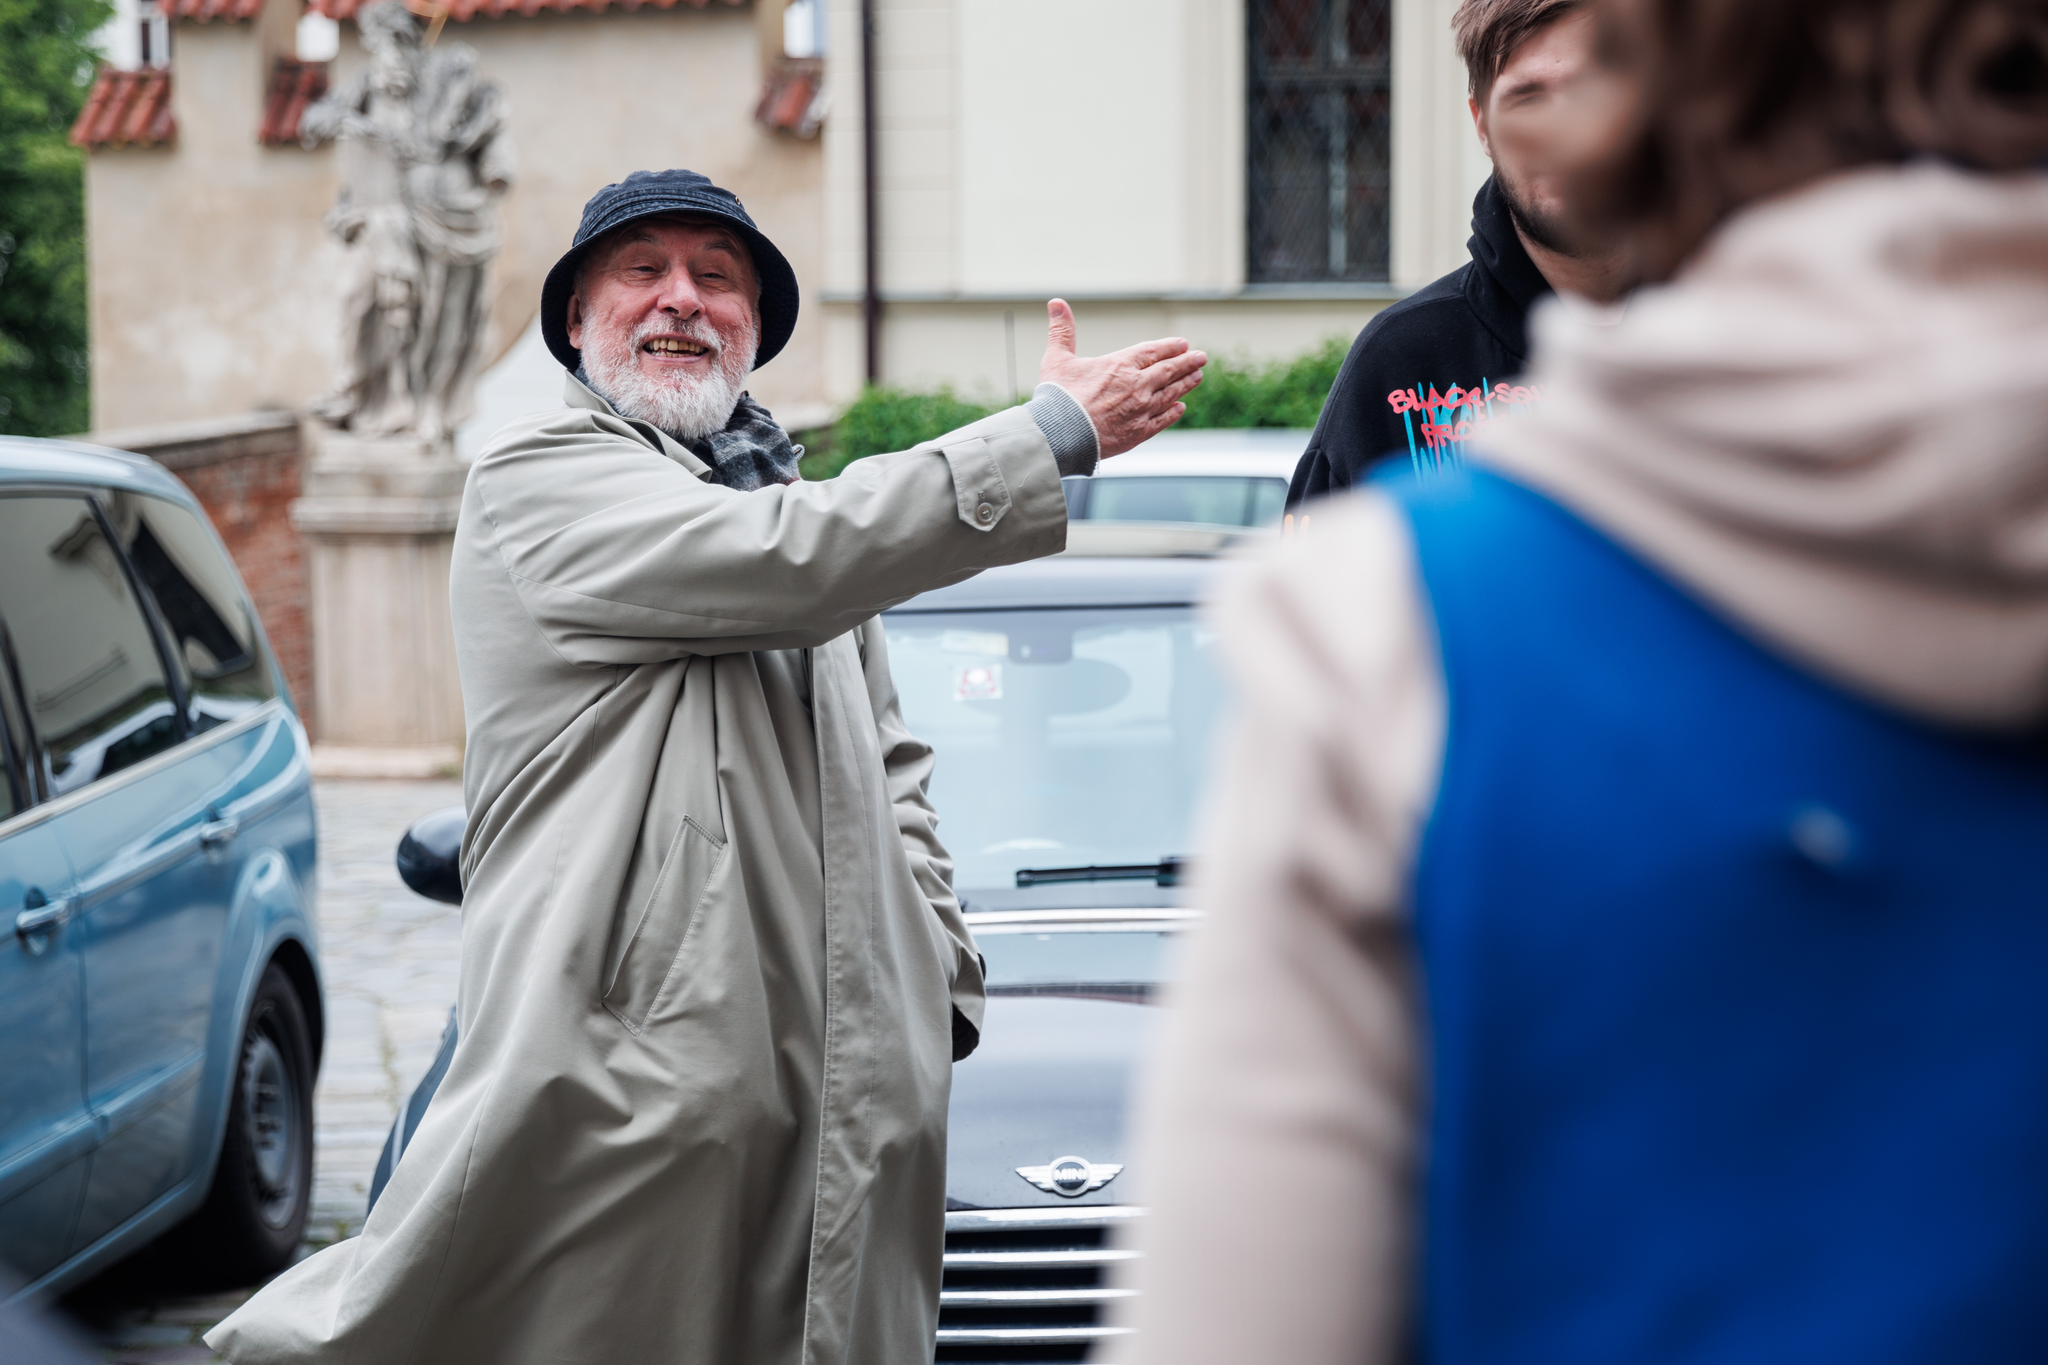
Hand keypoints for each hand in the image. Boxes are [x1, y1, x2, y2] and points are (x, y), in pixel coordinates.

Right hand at [1038, 300, 1205, 457]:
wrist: (1061, 435)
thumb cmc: (1058, 397)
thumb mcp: (1057, 358)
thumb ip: (1061, 331)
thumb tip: (1056, 302)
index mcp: (1120, 365)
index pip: (1152, 351)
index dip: (1169, 347)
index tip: (1183, 344)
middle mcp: (1137, 385)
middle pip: (1168, 371)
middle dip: (1187, 363)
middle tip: (1201, 358)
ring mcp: (1141, 410)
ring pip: (1170, 394)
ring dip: (1185, 384)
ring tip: (1198, 377)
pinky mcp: (1139, 433)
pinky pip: (1162, 420)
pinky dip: (1173, 412)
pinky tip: (1180, 407)